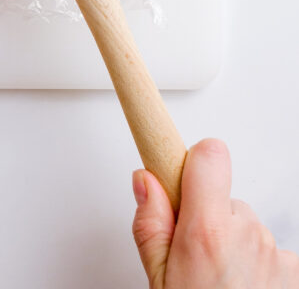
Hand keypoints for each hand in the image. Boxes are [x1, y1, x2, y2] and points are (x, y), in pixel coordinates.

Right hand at [132, 139, 298, 287]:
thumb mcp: (158, 281)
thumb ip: (150, 224)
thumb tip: (146, 182)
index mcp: (207, 232)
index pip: (210, 154)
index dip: (195, 162)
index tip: (183, 168)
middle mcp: (247, 234)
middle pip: (225, 198)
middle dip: (210, 219)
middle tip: (197, 257)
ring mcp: (276, 253)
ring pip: (248, 226)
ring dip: (236, 246)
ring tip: (222, 282)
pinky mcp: (296, 270)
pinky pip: (272, 252)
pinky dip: (260, 267)